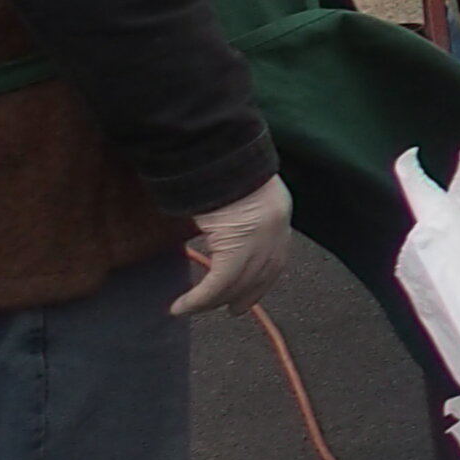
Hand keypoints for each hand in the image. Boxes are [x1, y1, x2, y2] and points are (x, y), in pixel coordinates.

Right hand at [174, 177, 291, 315]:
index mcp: (278, 211)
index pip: (277, 257)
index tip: (253, 293)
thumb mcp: (234, 193)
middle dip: (247, 294)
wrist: (210, 150)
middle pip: (261, 273)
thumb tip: (221, 228)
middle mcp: (275, 226)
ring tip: (192, 308)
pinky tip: (181, 306)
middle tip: (233, 309)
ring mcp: (258, 237)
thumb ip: (236, 214)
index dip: (264, 278)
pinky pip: (217, 283)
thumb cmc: (213, 165)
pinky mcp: (235, 245)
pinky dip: (199, 299)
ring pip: (236, 282)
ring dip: (214, 300)